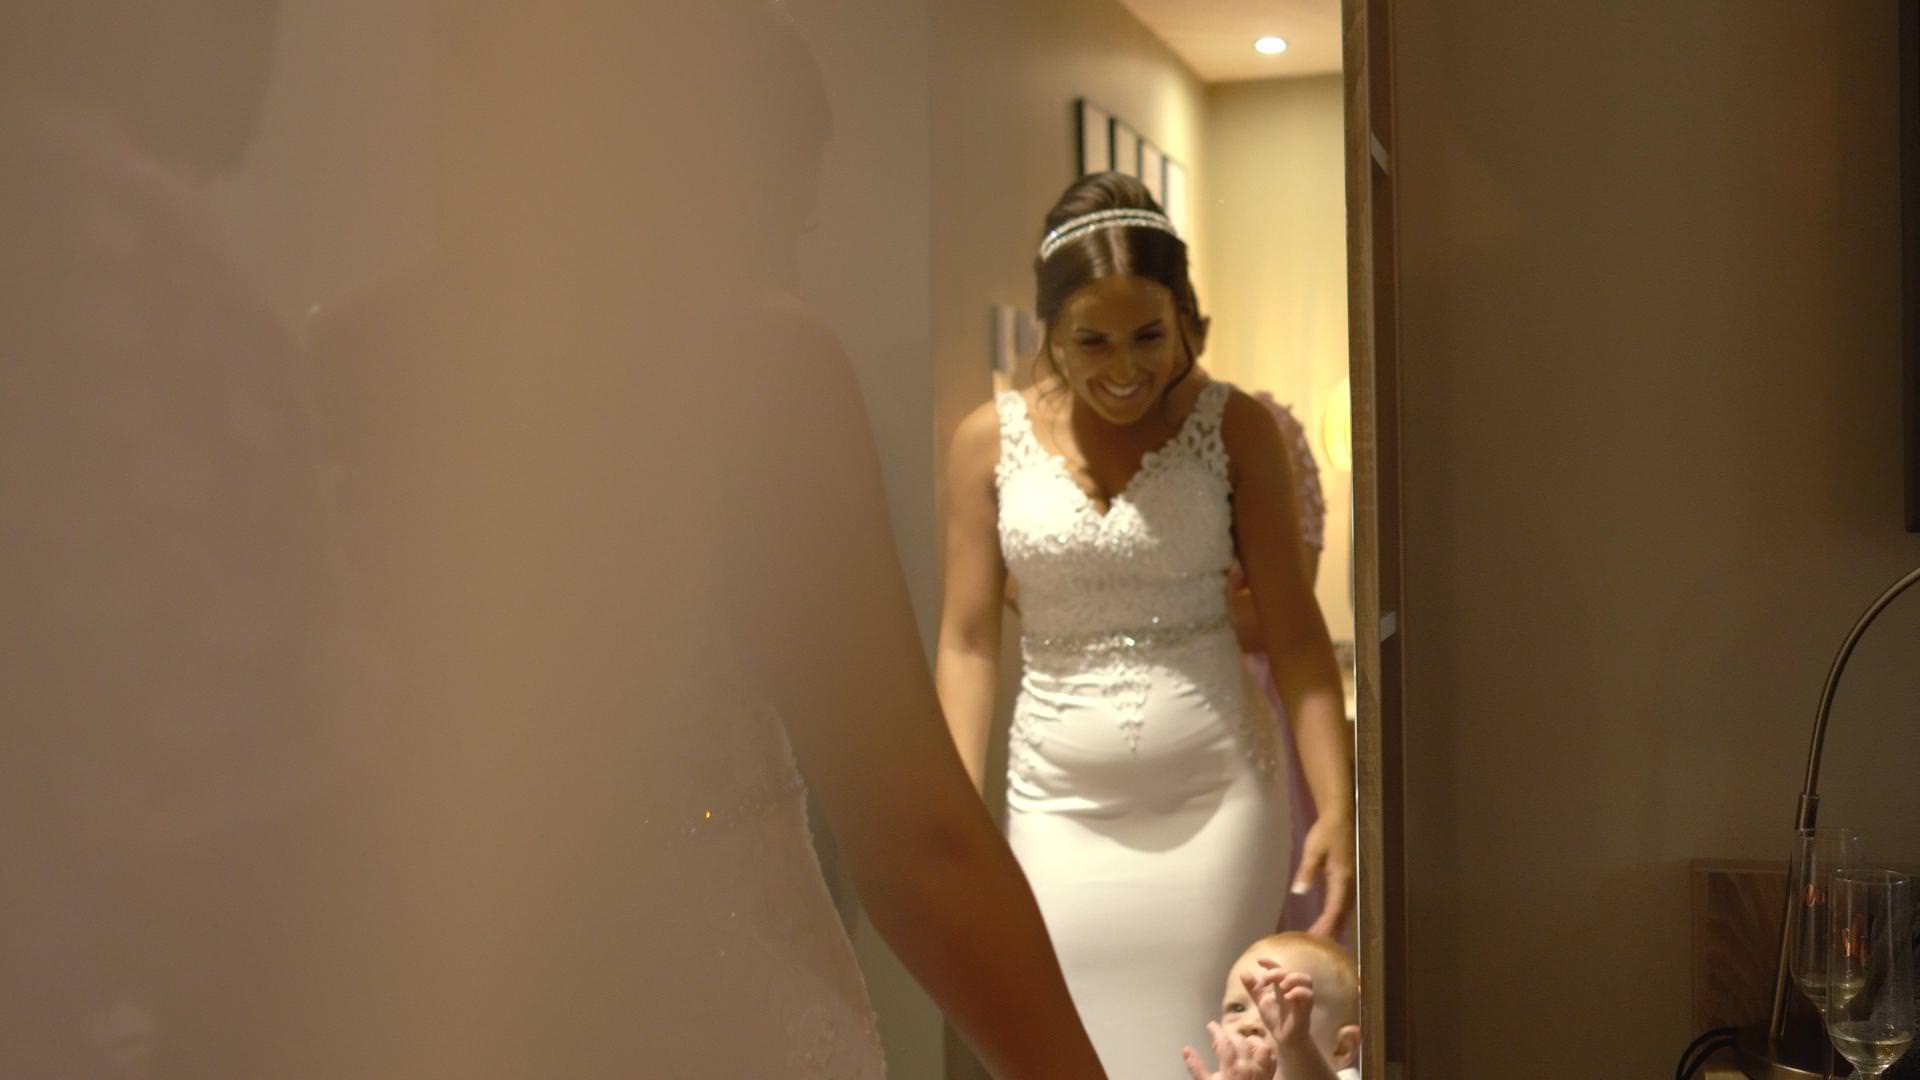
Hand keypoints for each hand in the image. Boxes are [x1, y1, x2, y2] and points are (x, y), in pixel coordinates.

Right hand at [1181, 1020, 1274, 1079]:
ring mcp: (1262, 1071)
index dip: (1216, 1030)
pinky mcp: (1269, 1078)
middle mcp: (1249, 1065)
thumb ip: (1196, 1068)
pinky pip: (1271, 1059)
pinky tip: (1258, 1053)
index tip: (1211, 1026)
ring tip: (1241, 1041)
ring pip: (1261, 1046)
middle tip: (1221, 1036)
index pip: (1224, 1041)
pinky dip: (1265, 1052)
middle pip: (1241, 1041)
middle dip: (1230, 1035)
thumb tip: (1186, 1050)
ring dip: (1251, 1041)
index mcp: (1232, 1067)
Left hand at [1251, 959, 1317, 1048]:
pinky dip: (1298, 992)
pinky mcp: (1306, 1008)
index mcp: (1282, 986)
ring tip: (1281, 986)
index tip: (1259, 961)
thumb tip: (1243, 972)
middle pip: (1292, 971)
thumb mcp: (1261, 1002)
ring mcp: (1301, 998)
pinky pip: (1308, 995)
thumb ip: (1253, 989)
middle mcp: (1293, 989)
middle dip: (1279, 972)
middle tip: (1266, 980)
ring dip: (1293, 978)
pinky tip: (1287, 996)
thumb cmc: (1276, 1019)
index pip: (1279, 968)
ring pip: (1306, 979)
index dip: (1271, 962)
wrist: (1284, 1039)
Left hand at [1294, 811, 1354, 937]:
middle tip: (1318, 949)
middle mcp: (1349, 883)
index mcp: (1342, 878)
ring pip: (1345, 910)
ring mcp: (1351, 881)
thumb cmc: (1326, 832)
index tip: (1315, 940)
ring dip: (1335, 925)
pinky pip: (1344, 902)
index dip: (1326, 926)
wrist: (1340, 816)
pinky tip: (1330, 922)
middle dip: (1331, 931)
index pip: (1334, 909)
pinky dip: (1337, 915)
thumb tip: (1299, 892)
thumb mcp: (1313, 850)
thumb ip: (1306, 872)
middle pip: (1342, 914)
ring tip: (1323, 941)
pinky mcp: (1348, 878)